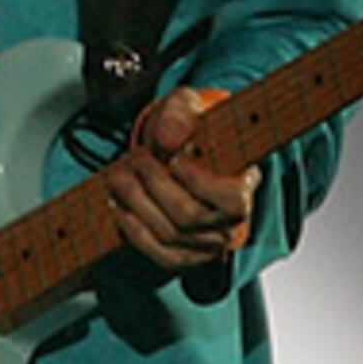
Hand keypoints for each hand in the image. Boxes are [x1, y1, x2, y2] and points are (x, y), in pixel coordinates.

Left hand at [104, 86, 259, 270]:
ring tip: (119, 175)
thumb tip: (167, 140)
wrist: (178, 154)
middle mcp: (230, 221)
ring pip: (170, 235)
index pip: (232, 200)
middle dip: (154, 184)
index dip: (198, 182)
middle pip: (189, 216)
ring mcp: (208, 243)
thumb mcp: (186, 106)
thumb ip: (179, 113)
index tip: (174, 158)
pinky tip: (119, 206)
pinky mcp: (185, 257)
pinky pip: (159, 254)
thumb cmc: (189, 131)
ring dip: (136, 202)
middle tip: (136, 158)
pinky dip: (134, 231)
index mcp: (243, 185)